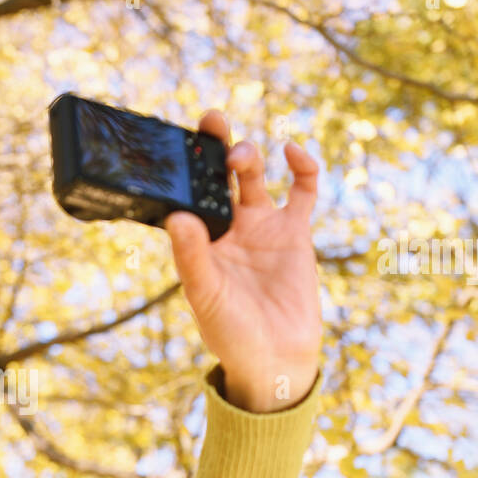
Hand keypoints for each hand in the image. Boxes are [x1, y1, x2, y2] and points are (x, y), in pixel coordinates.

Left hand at [165, 109, 322, 411]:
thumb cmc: (231, 332)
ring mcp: (260, 226)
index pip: (186, 194)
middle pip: (215, 175)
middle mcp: (226, 228)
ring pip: (252, 177)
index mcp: (198, 241)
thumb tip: (178, 217)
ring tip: (239, 157)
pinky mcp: (293, 232)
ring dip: (247, 155)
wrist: (276, 358)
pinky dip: (301, 167)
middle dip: (213, 145)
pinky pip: (301, 190)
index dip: (182, 168)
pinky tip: (292, 152)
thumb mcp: (206, 294)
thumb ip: (192, 256)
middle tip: (211, 120)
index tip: (176, 141)